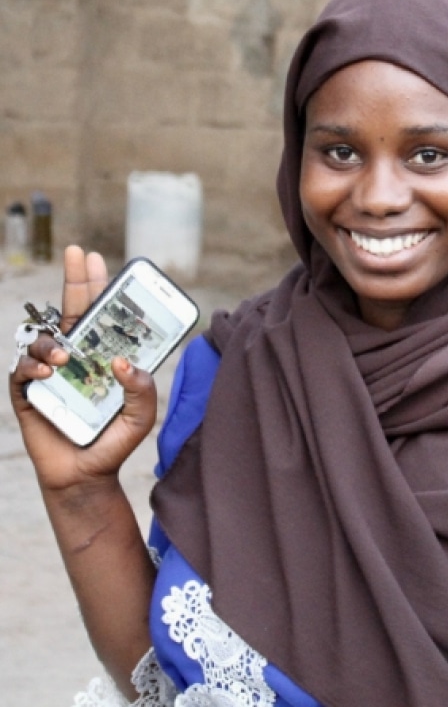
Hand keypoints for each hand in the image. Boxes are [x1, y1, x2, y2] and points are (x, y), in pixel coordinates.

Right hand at [9, 245, 156, 490]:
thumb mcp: (141, 415)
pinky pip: (22, 370)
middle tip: (77, 252)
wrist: (85, 477)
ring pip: (43, 339)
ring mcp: (50, 374)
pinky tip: (48, 374)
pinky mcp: (29, 394)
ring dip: (52, 341)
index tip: (95, 258)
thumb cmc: (114, 443)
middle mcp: (75, 359)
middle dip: (74, 279)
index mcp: (101, 357)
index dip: (96, 285)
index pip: (99, 314)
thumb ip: (142, 388)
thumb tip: (122, 361)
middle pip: (71, 310)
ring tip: (65, 359)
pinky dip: (33, 367)